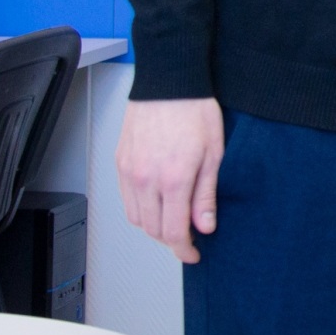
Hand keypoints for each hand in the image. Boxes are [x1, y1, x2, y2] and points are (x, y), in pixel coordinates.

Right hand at [116, 97, 224, 264]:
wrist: (169, 80)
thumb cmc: (195, 109)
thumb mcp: (214, 152)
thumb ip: (206, 193)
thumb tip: (205, 225)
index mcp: (173, 178)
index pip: (173, 231)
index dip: (184, 250)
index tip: (193, 254)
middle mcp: (146, 179)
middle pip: (153, 229)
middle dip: (171, 239)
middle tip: (189, 236)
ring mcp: (130, 171)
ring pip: (136, 218)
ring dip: (154, 226)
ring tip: (174, 220)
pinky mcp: (121, 163)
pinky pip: (126, 199)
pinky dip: (139, 209)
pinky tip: (155, 203)